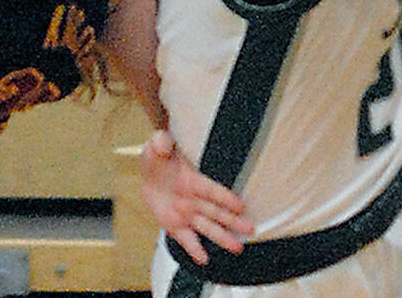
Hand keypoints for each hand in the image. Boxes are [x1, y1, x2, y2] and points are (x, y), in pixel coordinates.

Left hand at [140, 129, 253, 263]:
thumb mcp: (156, 146)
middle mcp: (194, 199)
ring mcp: (187, 214)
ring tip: (237, 248)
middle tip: (251, 229)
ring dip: (222, 237)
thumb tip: (163, 144)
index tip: (241, 205)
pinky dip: (194, 249)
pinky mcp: (176, 226)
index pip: (211, 190)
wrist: (150, 174)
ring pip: (207, 227)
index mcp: (192, 179)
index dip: (224, 197)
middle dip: (233, 221)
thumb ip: (161, 143)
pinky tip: (203, 260)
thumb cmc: (158, 157)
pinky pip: (186, 239)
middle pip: (216, 211)